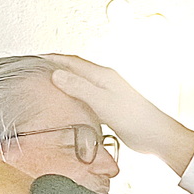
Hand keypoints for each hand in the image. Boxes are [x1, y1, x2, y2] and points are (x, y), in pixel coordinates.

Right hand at [44, 55, 193, 175]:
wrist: (156, 136)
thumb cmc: (136, 120)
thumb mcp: (102, 102)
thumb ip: (79, 87)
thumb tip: (57, 74)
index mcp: (103, 75)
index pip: (72, 61)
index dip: (53, 59)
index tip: (36, 58)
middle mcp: (106, 80)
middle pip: (76, 68)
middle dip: (57, 66)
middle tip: (40, 68)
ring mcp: (109, 93)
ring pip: (82, 82)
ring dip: (67, 80)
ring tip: (50, 83)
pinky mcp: (112, 107)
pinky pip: (89, 95)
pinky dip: (76, 95)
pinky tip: (72, 103)